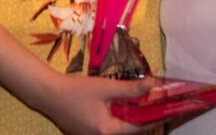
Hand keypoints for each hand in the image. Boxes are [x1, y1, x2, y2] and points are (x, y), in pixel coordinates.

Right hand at [38, 73, 153, 134]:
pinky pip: (109, 128)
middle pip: (129, 131)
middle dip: (144, 119)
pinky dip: (119, 119)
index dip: (154, 118)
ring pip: (119, 129)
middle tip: (158, 107)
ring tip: (145, 106)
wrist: (47, 94)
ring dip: (131, 118)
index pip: (138, 128)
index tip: (168, 110)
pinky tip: (123, 107)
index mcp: (107, 131)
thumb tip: (153, 85)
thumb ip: (130, 89)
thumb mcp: (105, 88)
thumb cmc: (76, 90)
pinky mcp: (86, 132)